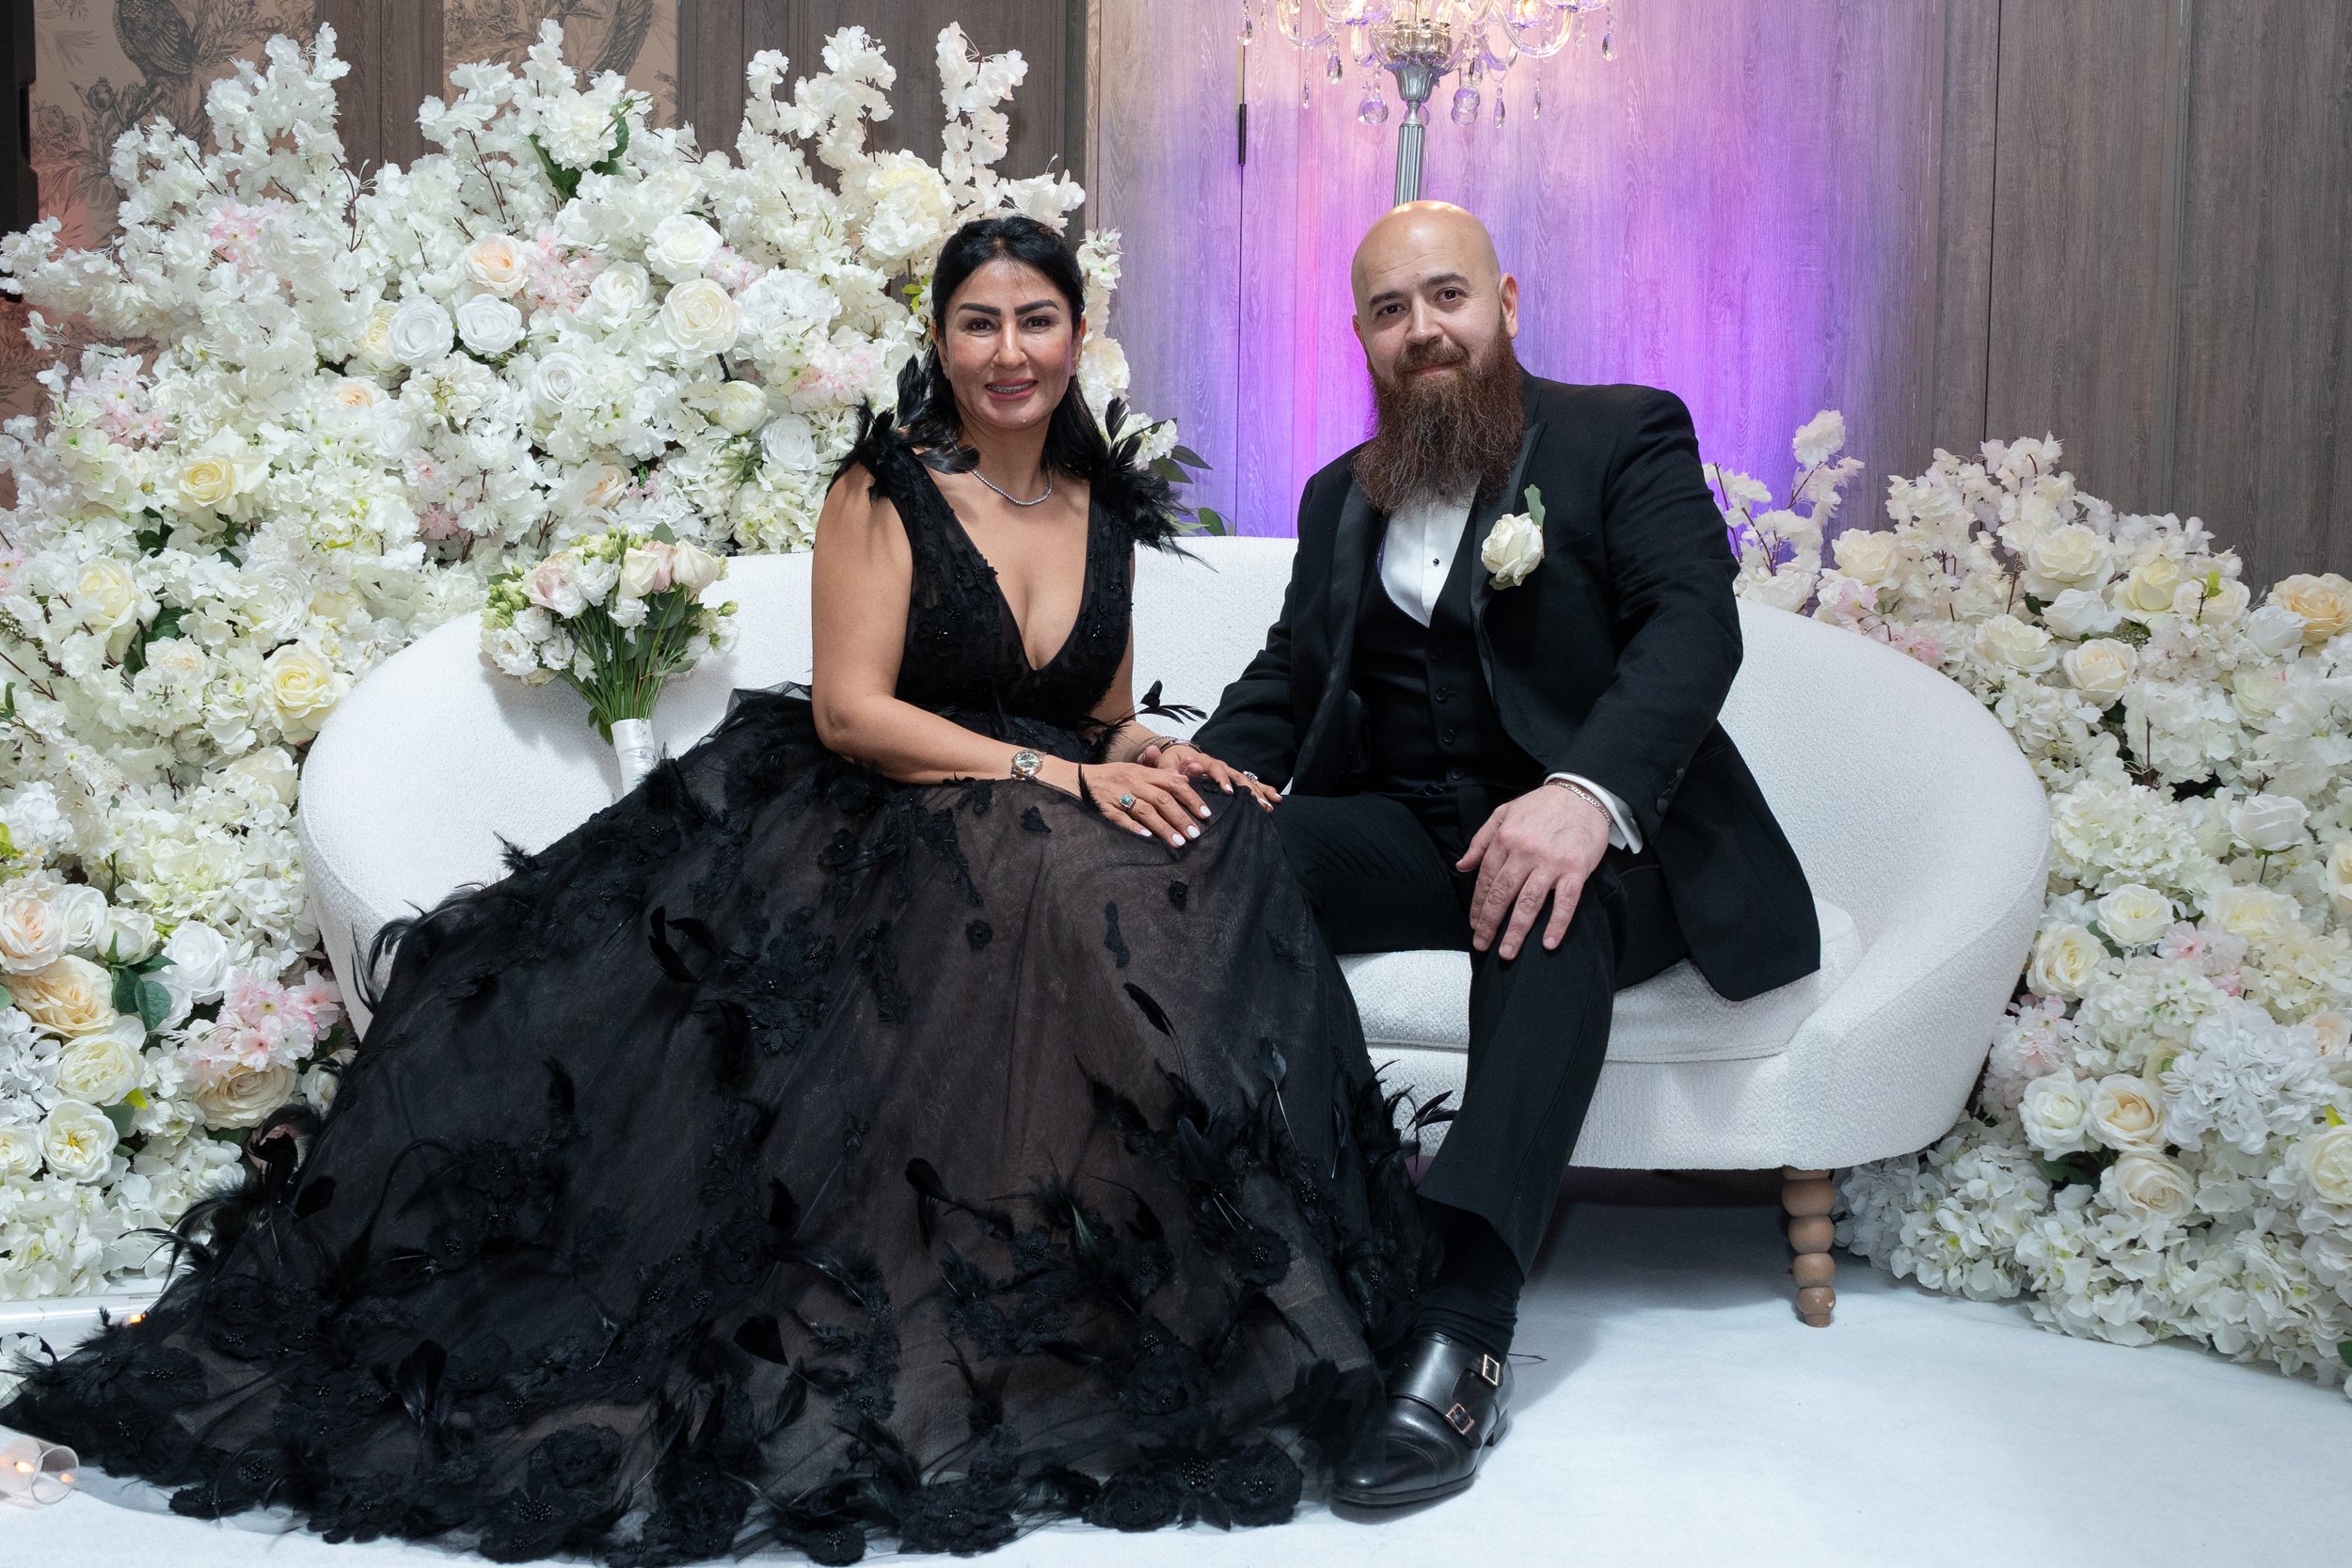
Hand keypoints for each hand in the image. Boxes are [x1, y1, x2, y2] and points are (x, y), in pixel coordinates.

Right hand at [1048, 758, 1213, 848]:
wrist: (1075, 779)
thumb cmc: (1109, 776)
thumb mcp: (1135, 770)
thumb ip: (1159, 776)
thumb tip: (1184, 779)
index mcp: (1142, 773)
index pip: (1173, 784)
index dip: (1191, 798)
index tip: (1205, 814)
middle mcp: (1133, 782)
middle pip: (1162, 799)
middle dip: (1181, 817)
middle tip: (1195, 834)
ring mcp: (1118, 796)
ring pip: (1145, 811)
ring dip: (1163, 827)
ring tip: (1178, 843)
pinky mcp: (1104, 808)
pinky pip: (1121, 819)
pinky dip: (1134, 828)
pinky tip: (1147, 839)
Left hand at [1140, 738, 1279, 812]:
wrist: (1176, 755)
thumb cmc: (1169, 762)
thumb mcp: (1164, 763)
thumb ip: (1166, 765)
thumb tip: (1175, 763)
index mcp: (1203, 761)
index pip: (1215, 769)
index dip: (1222, 779)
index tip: (1228, 792)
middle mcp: (1219, 766)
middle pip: (1237, 776)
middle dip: (1248, 790)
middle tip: (1257, 803)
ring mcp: (1228, 773)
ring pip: (1246, 781)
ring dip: (1259, 792)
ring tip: (1270, 805)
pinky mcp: (1233, 779)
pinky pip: (1250, 783)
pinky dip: (1263, 790)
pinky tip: (1274, 799)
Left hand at [1456, 782, 1611, 959]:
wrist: (1582, 794)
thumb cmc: (1542, 805)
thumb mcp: (1504, 813)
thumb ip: (1481, 840)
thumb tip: (1462, 866)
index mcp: (1506, 838)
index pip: (1487, 879)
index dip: (1478, 905)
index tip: (1474, 923)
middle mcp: (1525, 852)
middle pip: (1502, 894)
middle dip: (1489, 923)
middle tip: (1482, 944)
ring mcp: (1551, 862)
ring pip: (1529, 902)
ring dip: (1516, 931)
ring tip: (1507, 953)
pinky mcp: (1576, 869)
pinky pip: (1565, 902)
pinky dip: (1556, 924)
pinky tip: (1547, 943)